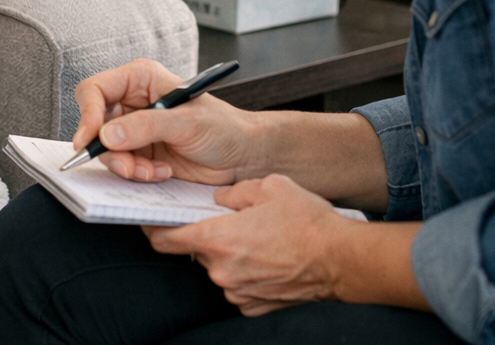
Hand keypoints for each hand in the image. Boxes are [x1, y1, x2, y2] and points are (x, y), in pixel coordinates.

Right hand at [73, 58, 260, 184]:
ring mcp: (134, 130)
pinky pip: (121, 167)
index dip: (87, 114)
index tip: (88, 140)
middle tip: (128, 166)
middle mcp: (132, 103)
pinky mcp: (139, 154)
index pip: (96, 90)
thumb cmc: (224, 127)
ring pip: (106, 150)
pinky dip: (137, 175)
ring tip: (152, 171)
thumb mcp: (187, 122)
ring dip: (126, 166)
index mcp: (141, 79)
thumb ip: (147, 126)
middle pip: (95, 124)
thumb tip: (108, 134)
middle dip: (109, 150)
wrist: (243, 156)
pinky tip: (160, 173)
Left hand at [143, 175, 347, 315]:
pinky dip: (245, 273)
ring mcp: (237, 291)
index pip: (165, 240)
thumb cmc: (309, 223)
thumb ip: (233, 192)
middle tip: (233, 222)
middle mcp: (222, 270)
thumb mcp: (269, 187)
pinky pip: (237, 285)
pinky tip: (267, 258)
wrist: (342, 259)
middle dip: (208, 235)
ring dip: (229, 254)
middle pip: (197, 250)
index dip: (154, 229)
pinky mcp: (253, 305)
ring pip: (218, 268)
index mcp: (219, 239)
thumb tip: (219, 200)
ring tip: (259, 240)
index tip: (152, 221)